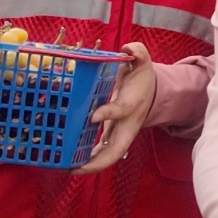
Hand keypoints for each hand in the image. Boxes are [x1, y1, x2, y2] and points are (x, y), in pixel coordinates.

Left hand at [72, 42, 156, 174]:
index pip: (121, 110)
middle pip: (116, 150)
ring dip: (89, 165)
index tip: (92, 116)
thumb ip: (137, 52)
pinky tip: (68, 162)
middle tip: (75, 167)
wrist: (151, 93)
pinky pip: (100, 153)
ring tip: (66, 168)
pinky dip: (86, 160)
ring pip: (107, 157)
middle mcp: (127, 125)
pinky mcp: (112, 137)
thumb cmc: (142, 79)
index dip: (108, 113)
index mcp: (132, 105)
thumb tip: (128, 48)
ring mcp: (120, 134)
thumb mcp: (143, 62)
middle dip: (96, 161)